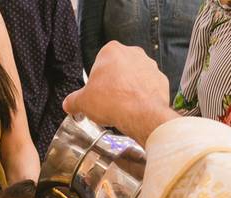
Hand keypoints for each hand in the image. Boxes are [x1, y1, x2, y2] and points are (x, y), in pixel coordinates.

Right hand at [63, 42, 178, 145]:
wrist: (141, 114)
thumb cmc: (112, 101)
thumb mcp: (82, 102)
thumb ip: (73, 101)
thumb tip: (68, 104)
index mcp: (111, 51)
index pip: (99, 63)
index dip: (96, 81)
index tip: (95, 94)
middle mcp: (133, 53)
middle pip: (118, 69)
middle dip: (113, 83)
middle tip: (107, 101)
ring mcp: (150, 65)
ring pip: (134, 77)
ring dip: (128, 89)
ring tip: (121, 107)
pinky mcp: (161, 80)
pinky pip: (148, 88)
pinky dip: (142, 97)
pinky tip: (135, 109)